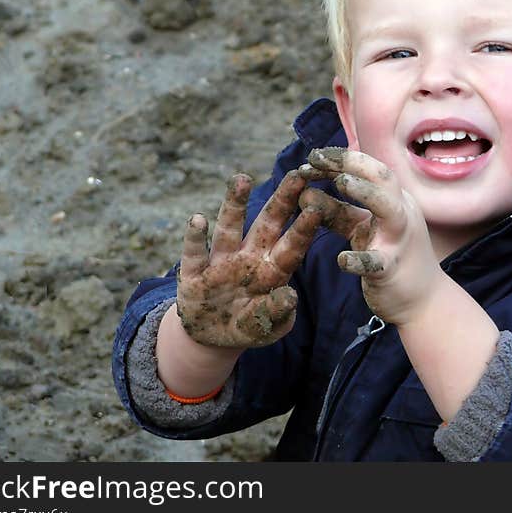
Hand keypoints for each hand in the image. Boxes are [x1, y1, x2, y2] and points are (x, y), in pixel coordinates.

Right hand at [176, 170, 322, 348]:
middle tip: (297, 174)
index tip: (318, 206)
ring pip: (229, 229)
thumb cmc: (248, 326)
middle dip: (281, 200)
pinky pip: (193, 254)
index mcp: (272, 272)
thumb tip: (290, 295)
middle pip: (266, 225)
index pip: (292, 247)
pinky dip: (195, 237)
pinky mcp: (193, 274)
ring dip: (234, 204)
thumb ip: (278, 314)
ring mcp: (220, 263)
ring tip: (241, 179)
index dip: (304, 227)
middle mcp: (248, 259)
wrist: (210, 338)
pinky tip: (197, 220)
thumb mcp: (267, 328)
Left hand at [298, 147, 441, 325]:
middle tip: (316, 158)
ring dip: (367, 193)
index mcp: (395, 201)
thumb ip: (335, 210)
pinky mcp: (392, 270)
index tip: (312, 155)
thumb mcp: (361, 229)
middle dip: (353, 163)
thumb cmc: (391, 256)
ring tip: (341, 182)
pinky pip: (377, 262)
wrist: (425, 300)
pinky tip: (342, 259)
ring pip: (389, 210)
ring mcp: (399, 241)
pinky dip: (359, 259)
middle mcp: (402, 214)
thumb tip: (304, 193)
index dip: (342, 159)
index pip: (370, 170)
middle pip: (383, 178)